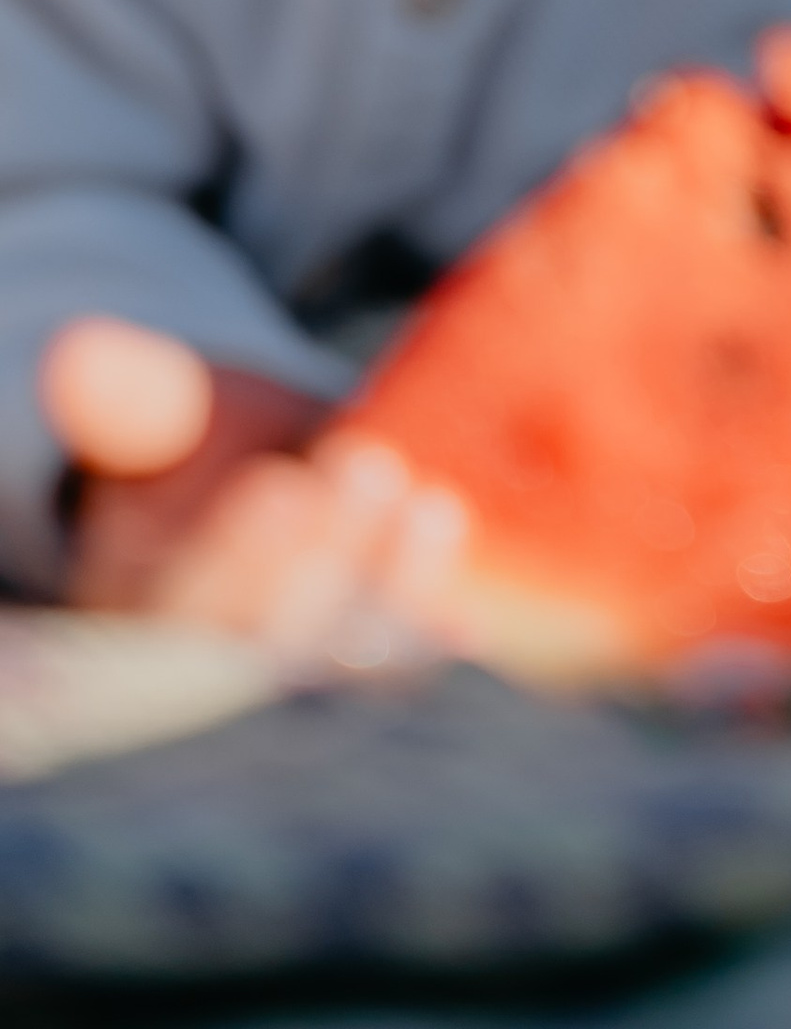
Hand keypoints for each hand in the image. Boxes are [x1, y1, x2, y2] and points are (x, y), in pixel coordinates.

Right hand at [44, 317, 467, 656]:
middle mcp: (208, 668)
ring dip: (387, 593)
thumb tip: (74, 353)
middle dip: (320, 558)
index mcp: (137, 612)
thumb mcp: (163, 415)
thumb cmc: (207, 443)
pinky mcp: (359, 681)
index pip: (181, 606)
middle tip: (368, 466)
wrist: (279, 472)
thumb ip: (129, 396)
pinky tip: (469, 619)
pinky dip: (426, 650)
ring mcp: (286, 684)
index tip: (281, 486)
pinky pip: (391, 681)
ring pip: (335, 665)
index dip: (233, 556)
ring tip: (431, 507)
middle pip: (264, 641)